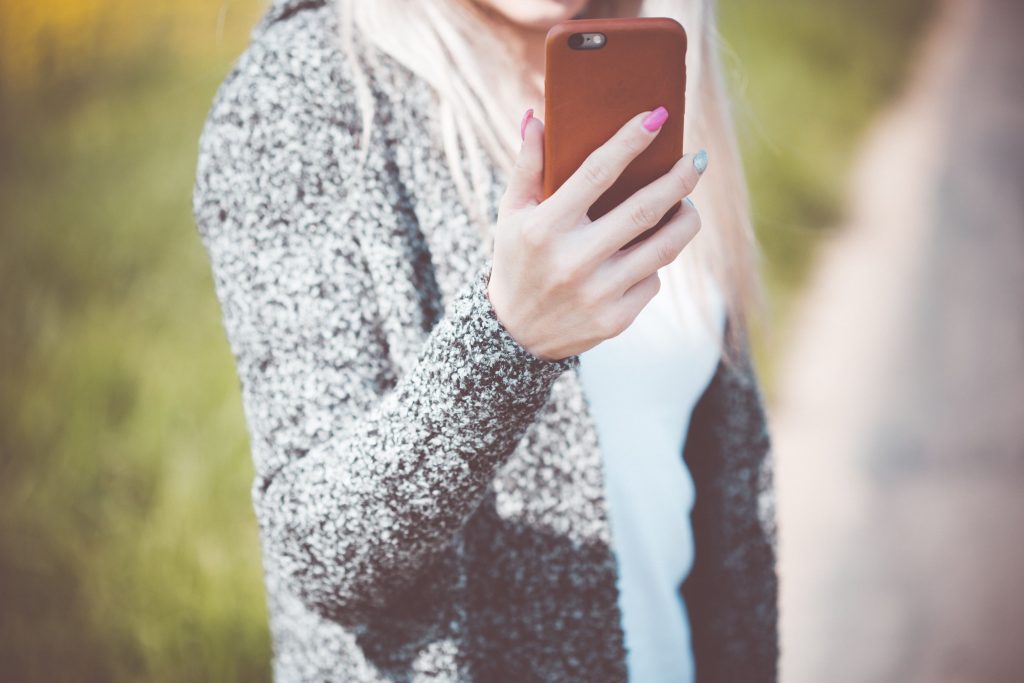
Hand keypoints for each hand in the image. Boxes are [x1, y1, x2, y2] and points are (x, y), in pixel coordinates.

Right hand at [487, 107, 706, 360]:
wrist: (515, 334)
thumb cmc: (516, 260)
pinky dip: (655, 261)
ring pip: (663, 248)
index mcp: (545, 227)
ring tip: (688, 203)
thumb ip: (527, 166)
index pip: (596, 174)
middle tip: (697, 158)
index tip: (657, 117)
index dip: (630, 142)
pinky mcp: (616, 318)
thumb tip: (537, 117)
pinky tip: (650, 252)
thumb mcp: (511, 214)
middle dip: (679, 179)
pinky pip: (653, 280)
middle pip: (644, 210)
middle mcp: (573, 260)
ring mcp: (597, 293)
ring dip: (685, 219)